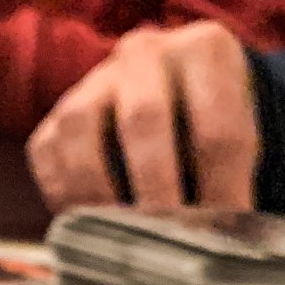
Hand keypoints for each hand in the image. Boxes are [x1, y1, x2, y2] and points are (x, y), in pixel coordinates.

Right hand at [26, 22, 258, 211]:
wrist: (175, 100)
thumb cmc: (211, 125)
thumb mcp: (237, 135)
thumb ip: (230, 177)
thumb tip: (221, 234)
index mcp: (204, 50)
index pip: (216, 124)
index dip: (221, 187)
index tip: (221, 230)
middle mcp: (145, 53)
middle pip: (143, 117)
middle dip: (156, 186)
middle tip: (166, 232)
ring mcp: (94, 80)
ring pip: (80, 127)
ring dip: (98, 189)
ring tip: (118, 232)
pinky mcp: (57, 113)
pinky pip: (47, 152)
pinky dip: (63, 193)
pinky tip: (85, 222)